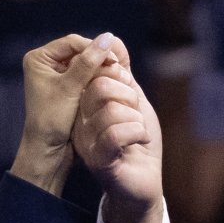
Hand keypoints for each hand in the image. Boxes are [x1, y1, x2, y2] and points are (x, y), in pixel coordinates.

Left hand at [12, 32, 120, 193]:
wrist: (47, 150)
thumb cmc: (52, 120)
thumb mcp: (70, 88)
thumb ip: (88, 63)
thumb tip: (108, 37)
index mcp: (39, 59)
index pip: (72, 42)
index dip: (94, 48)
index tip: (113, 60)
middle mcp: (45, 64)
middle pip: (79, 51)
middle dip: (98, 58)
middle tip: (117, 66)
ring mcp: (56, 75)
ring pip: (84, 63)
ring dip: (99, 68)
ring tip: (115, 75)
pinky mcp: (66, 87)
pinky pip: (86, 76)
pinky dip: (97, 79)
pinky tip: (110, 84)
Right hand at [73, 39, 163, 222]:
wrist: (144, 183)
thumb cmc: (138, 143)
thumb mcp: (133, 101)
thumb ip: (123, 73)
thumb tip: (113, 40)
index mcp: (84, 103)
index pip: (96, 70)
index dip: (120, 74)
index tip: (131, 92)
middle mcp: (79, 120)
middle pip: (101, 85)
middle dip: (130, 96)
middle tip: (136, 115)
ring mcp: (85, 140)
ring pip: (112, 108)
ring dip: (137, 119)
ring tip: (139, 132)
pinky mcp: (97, 159)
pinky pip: (116, 132)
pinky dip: (137, 133)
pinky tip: (139, 142)